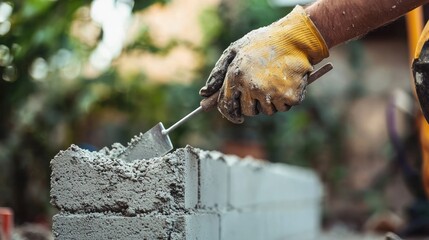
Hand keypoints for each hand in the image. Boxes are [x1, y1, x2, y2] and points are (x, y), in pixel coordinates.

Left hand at [199, 6, 328, 123]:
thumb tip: (203, 94)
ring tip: (275, 80)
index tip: (236, 117)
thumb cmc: (262, 42)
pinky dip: (286, 98)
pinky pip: (284, 107)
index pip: (227, 105)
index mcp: (235, 76)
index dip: (230, 113)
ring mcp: (271, 93)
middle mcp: (251, 88)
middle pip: (248, 111)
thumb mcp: (234, 51)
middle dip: (253, 104)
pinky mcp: (289, 97)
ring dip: (271, 101)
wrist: (295, 37)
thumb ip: (218, 73)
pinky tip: (286, 82)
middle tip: (261, 88)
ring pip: (267, 111)